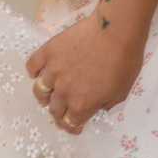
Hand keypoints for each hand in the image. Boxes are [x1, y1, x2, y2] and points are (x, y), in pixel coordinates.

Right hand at [26, 9, 143, 134]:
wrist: (115, 30)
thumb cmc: (124, 60)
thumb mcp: (122, 92)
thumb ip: (107, 105)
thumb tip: (98, 107)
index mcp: (82, 104)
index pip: (69, 124)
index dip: (71, 127)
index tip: (74, 125)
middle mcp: (63, 91)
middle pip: (54, 110)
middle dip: (59, 114)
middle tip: (63, 111)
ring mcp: (53, 71)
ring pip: (39, 91)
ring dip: (44, 97)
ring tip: (48, 94)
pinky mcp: (48, 52)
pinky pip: (32, 65)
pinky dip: (34, 71)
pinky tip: (38, 72)